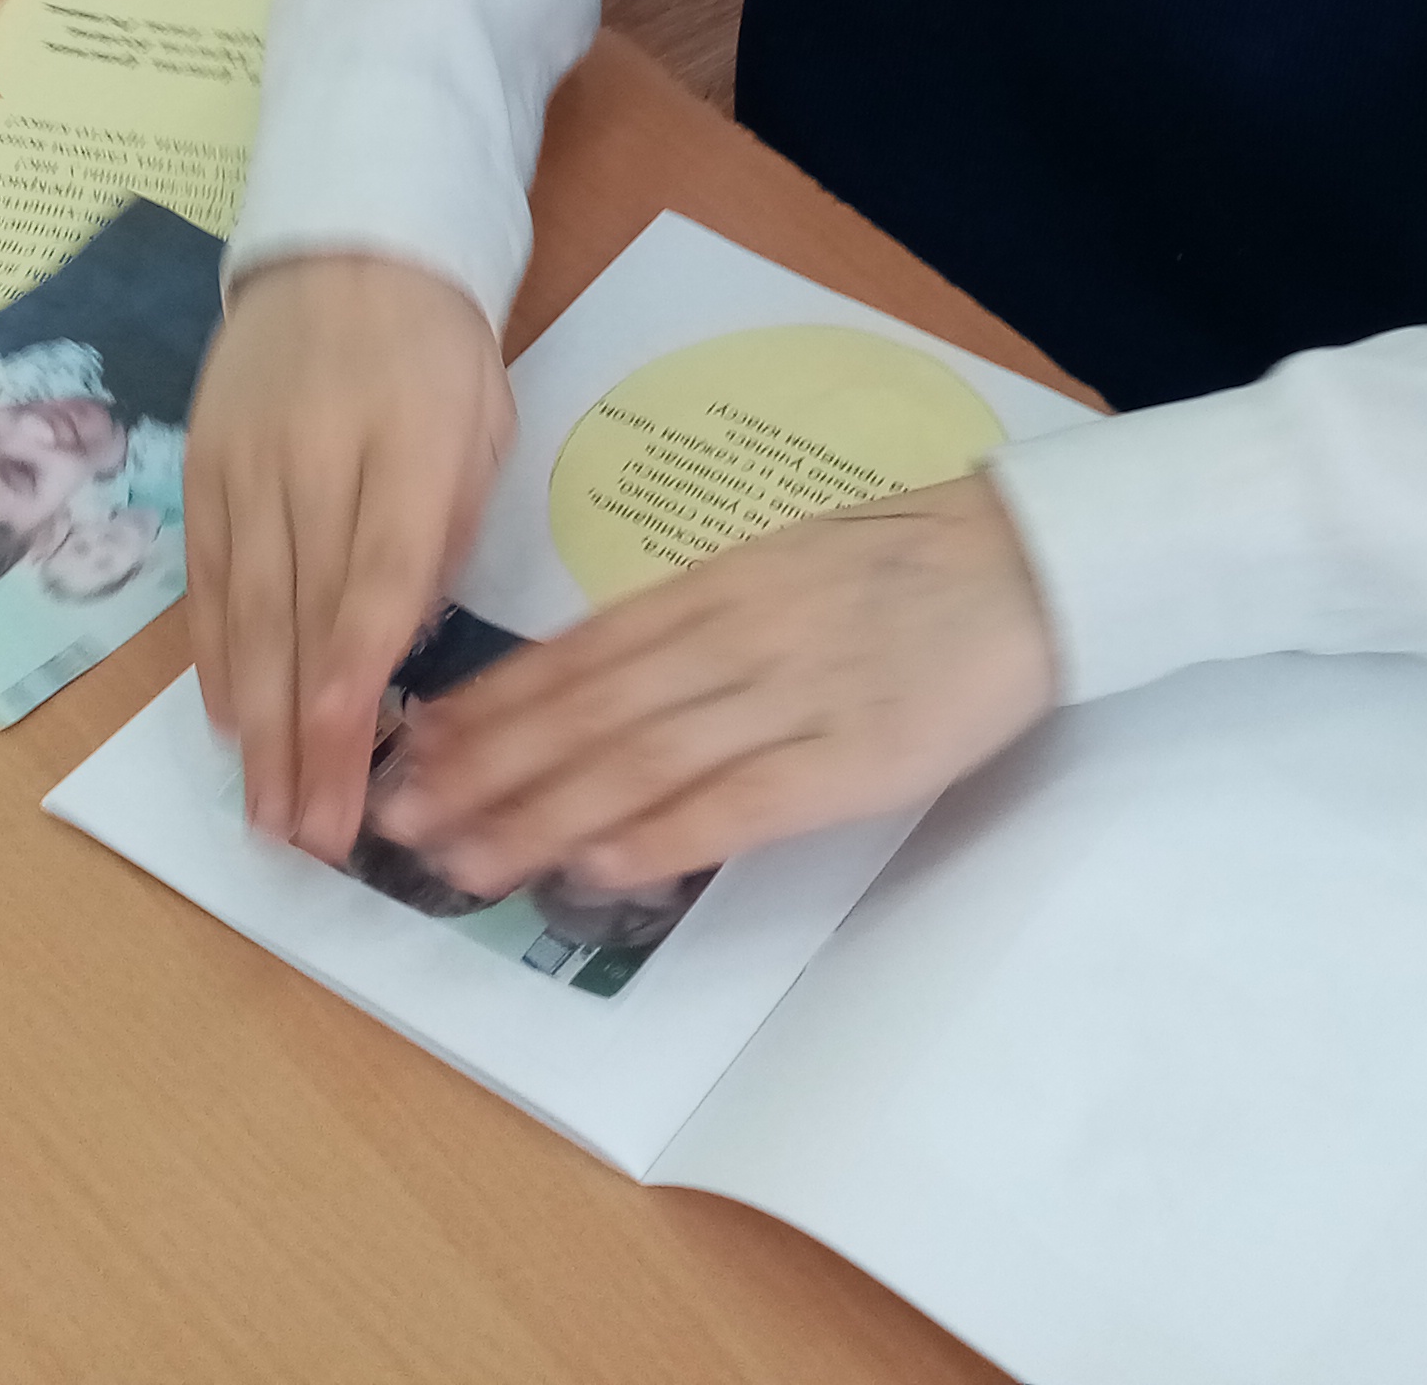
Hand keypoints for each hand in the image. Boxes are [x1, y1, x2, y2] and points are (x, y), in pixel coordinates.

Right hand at [186, 254, 511, 858]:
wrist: (344, 247)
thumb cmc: (438, 350)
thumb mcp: (485, 426)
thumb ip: (449, 532)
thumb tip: (404, 647)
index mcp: (410, 447)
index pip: (379, 578)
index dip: (352, 675)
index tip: (342, 763)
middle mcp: (317, 460)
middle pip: (304, 616)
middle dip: (302, 740)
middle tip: (307, 839)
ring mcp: (248, 465)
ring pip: (247, 611)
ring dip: (254, 723)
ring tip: (263, 813)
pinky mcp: (202, 467)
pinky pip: (205, 580)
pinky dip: (213, 657)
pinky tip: (224, 724)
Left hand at [367, 473, 1057, 897]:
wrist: (1027, 560)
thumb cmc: (900, 566)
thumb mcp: (776, 567)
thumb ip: (690, 621)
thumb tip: (590, 678)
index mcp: (712, 588)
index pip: (573, 653)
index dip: (486, 706)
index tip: (411, 748)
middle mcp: (732, 637)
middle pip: (585, 711)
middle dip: (483, 769)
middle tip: (399, 818)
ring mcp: (791, 694)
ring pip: (641, 759)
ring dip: (544, 813)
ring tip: (465, 860)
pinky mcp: (853, 754)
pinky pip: (743, 799)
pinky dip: (667, 833)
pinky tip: (602, 865)